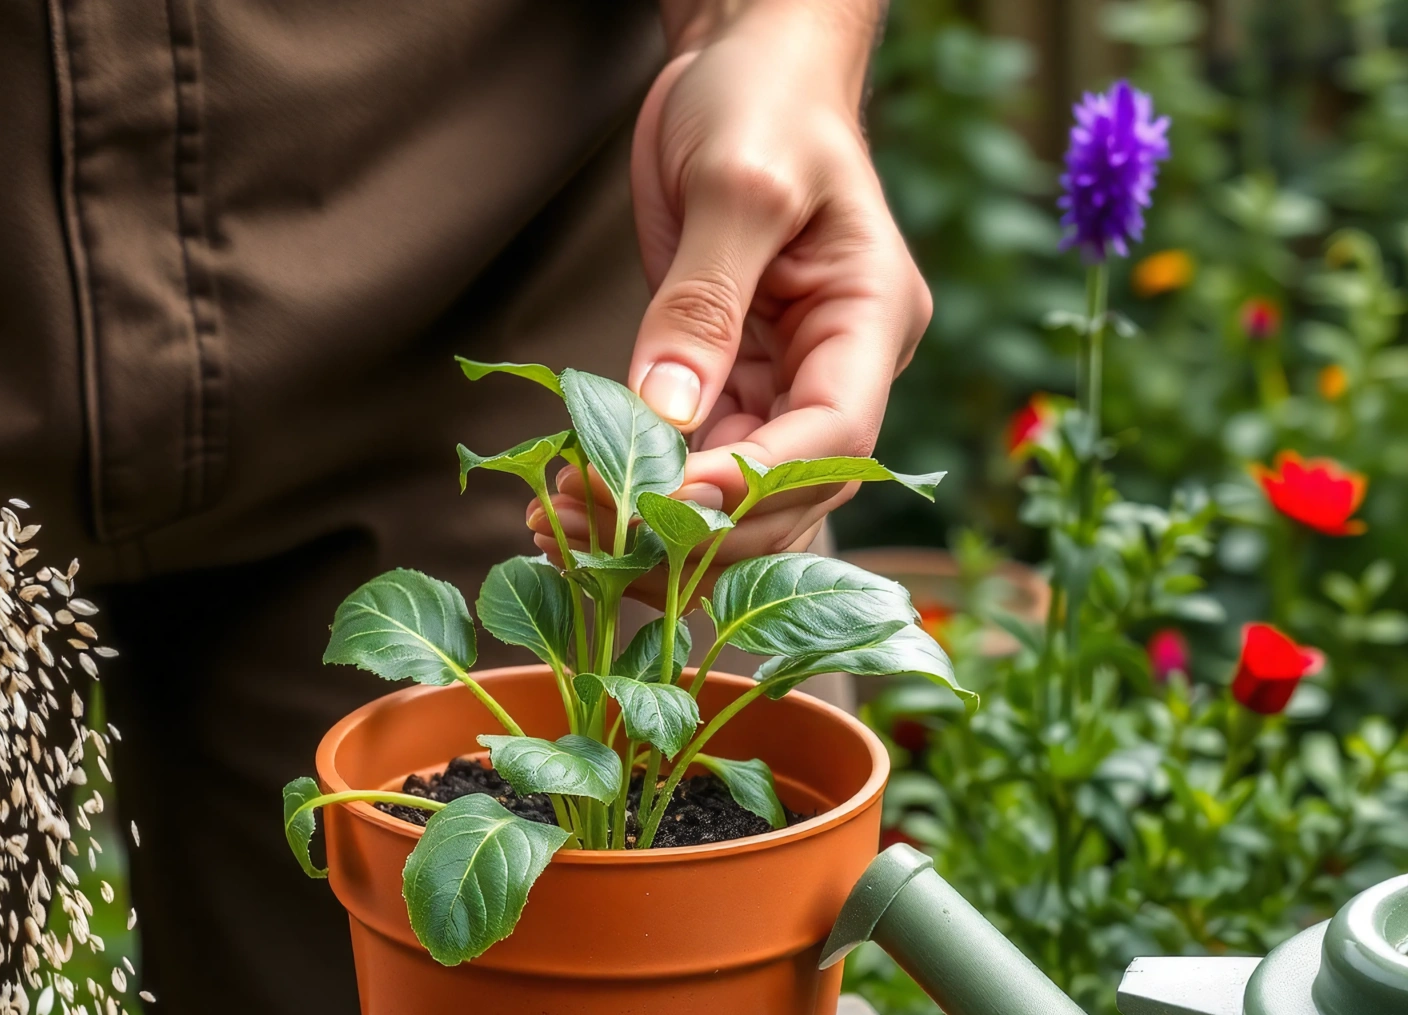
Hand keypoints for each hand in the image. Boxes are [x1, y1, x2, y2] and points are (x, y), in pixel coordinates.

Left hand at [531, 0, 928, 566]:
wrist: (747, 64)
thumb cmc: (761, 101)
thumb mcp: (735, 185)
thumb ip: (701, 303)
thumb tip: (666, 412)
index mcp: (871, 319)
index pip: (833, 439)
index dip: (749, 487)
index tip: (659, 505)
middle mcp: (841, 366)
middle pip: (788, 494)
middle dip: (693, 526)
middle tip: (584, 534)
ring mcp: (789, 381)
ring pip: (740, 498)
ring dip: (657, 527)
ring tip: (558, 526)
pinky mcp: (734, 382)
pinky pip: (696, 463)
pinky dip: (639, 493)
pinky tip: (572, 502)